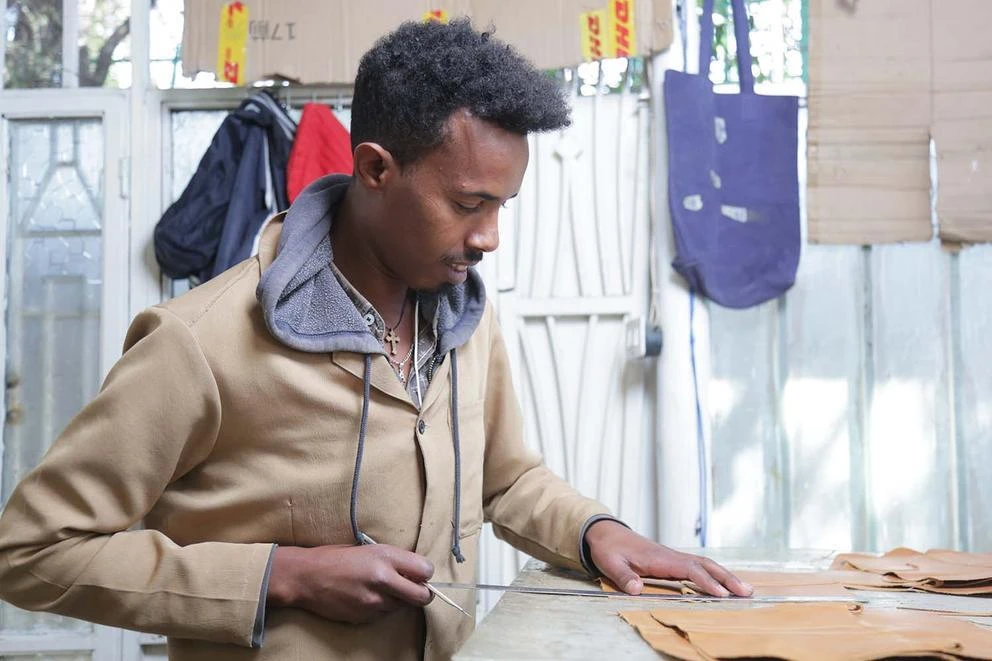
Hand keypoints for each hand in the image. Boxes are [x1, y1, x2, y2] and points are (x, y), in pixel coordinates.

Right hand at [267, 544, 433, 623]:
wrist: (306, 576)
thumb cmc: (335, 557)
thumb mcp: (368, 549)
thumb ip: (393, 560)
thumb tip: (415, 571)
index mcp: (384, 556)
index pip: (425, 570)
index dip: (425, 573)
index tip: (419, 573)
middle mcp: (382, 580)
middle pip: (422, 596)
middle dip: (423, 593)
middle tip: (415, 589)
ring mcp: (373, 602)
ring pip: (402, 607)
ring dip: (398, 600)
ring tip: (381, 589)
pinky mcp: (364, 617)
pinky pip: (383, 615)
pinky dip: (381, 608)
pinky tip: (366, 597)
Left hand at [585, 520, 752, 597]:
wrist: (607, 533)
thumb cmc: (610, 549)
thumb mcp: (611, 563)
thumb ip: (623, 576)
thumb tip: (636, 589)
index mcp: (659, 558)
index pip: (690, 569)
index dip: (707, 582)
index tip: (722, 594)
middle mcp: (671, 556)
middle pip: (705, 565)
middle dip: (727, 578)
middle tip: (747, 592)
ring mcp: (673, 557)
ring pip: (705, 565)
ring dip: (725, 576)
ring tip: (744, 590)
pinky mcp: (672, 561)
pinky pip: (698, 567)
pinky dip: (714, 574)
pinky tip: (724, 584)